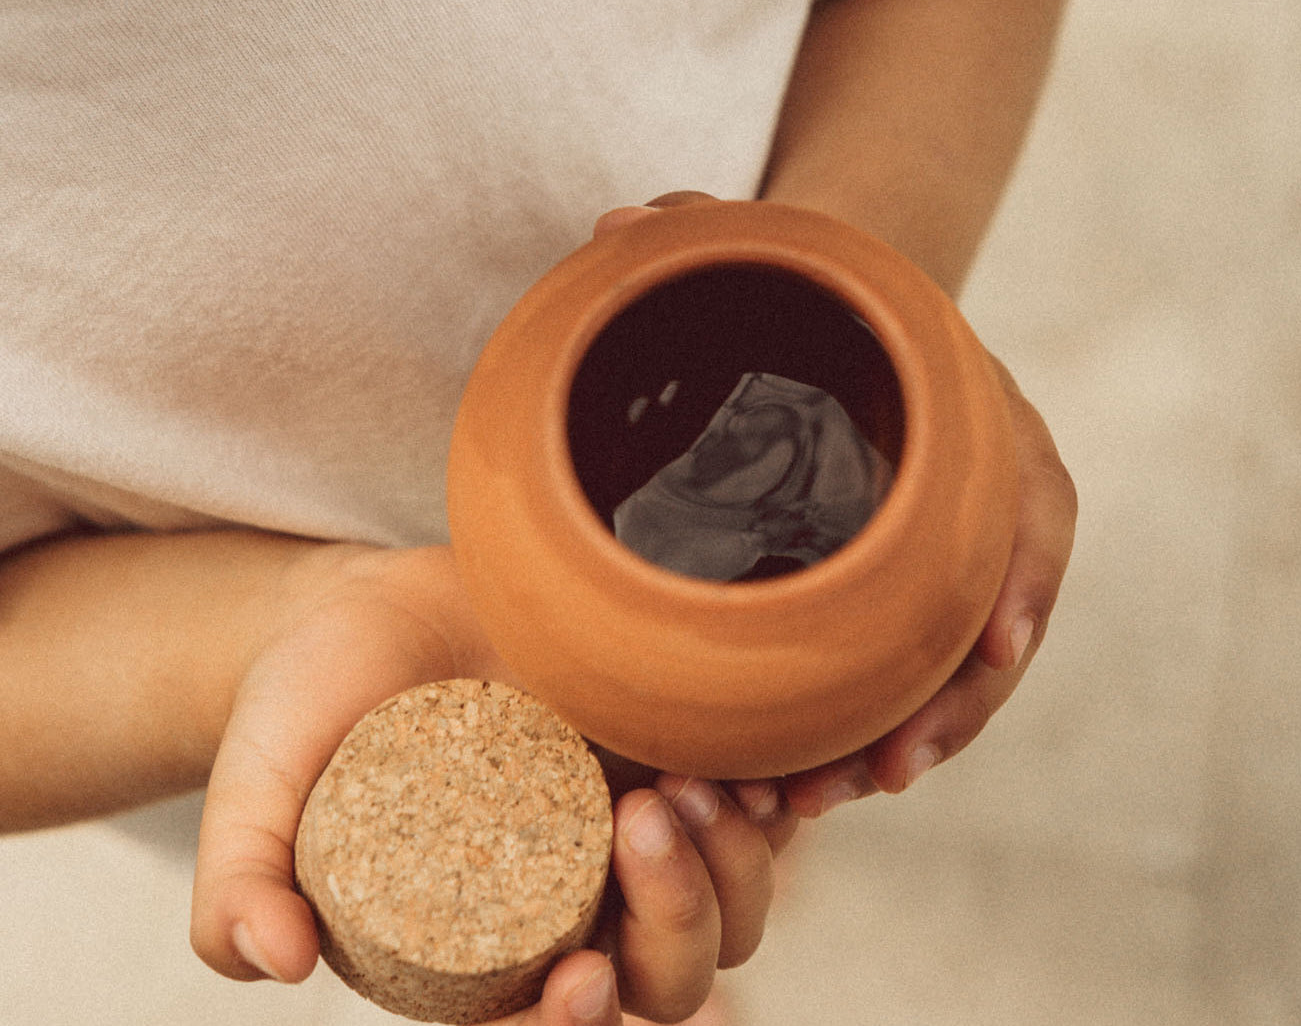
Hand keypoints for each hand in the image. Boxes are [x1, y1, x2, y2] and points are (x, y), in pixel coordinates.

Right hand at [188, 545, 797, 1023]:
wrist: (365, 606)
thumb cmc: (307, 705)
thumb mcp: (254, 791)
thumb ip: (237, 880)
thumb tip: (273, 963)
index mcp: (479, 946)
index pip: (550, 1022)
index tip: (583, 975)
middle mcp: (565, 901)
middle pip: (667, 975)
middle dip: (677, 925)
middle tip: (639, 820)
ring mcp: (619, 828)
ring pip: (730, 904)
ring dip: (732, 865)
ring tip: (680, 780)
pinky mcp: (655, 750)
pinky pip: (748, 804)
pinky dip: (773, 804)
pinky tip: (755, 763)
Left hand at [593, 192, 1076, 814]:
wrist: (829, 327)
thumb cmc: (805, 298)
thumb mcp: (765, 253)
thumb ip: (700, 232)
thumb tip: (616, 227)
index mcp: (975, 419)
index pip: (1035, 498)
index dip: (1025, 571)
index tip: (999, 640)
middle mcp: (981, 498)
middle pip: (1000, 614)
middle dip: (955, 702)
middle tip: (882, 771)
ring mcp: (947, 553)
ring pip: (955, 667)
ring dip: (909, 740)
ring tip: (829, 800)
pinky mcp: (903, 593)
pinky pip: (909, 673)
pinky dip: (876, 729)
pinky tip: (815, 780)